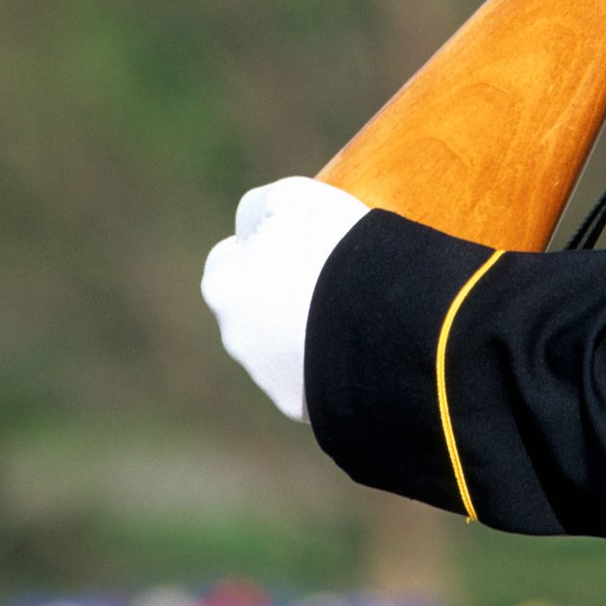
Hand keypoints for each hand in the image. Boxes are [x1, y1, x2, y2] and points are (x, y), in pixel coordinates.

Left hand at [201, 176, 369, 421]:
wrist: (381, 319)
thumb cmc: (331, 249)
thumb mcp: (292, 199)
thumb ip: (261, 208)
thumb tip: (252, 228)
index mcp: (224, 288)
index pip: (228, 263)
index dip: (261, 247)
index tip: (295, 242)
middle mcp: (237, 339)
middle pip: (255, 309)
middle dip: (282, 295)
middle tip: (330, 277)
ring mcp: (270, 379)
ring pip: (284, 349)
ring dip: (308, 332)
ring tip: (356, 312)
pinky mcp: (307, 406)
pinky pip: (317, 380)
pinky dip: (333, 364)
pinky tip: (364, 344)